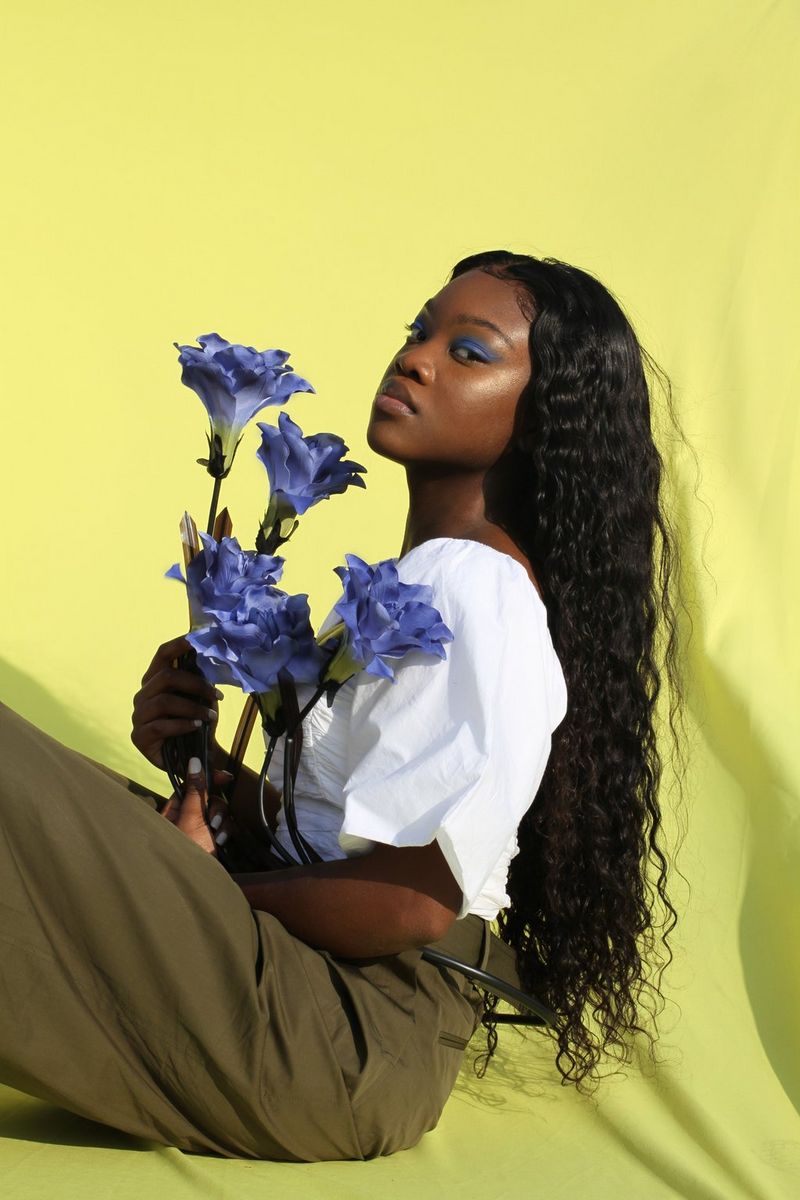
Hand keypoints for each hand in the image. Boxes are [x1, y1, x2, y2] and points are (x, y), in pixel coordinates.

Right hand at [131, 634, 224, 769]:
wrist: (195, 758)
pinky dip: (182, 725)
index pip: (162, 655)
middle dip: (195, 684)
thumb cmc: (197, 723)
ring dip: (192, 708)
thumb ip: (202, 678)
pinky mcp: (139, 737)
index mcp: (155, 680)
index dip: (178, 645)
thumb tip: (213, 654)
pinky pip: (160, 726)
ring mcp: (138, 716)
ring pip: (164, 702)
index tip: (196, 639)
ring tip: (211, 717)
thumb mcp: (202, 698)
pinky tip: (197, 728)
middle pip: (165, 677)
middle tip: (216, 694)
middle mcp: (143, 695)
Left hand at [161, 758, 234, 854]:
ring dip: (222, 821)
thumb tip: (194, 761)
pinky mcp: (215, 840)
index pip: (192, 785)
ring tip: (217, 837)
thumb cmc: (185, 853)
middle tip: (212, 821)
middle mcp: (187, 818)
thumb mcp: (190, 818)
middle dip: (215, 808)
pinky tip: (223, 842)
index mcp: (174, 811)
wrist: (198, 884)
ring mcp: (201, 830)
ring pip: (220, 811)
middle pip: (209, 798)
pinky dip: (227, 831)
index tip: (225, 777)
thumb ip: (195, 790)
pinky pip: (227, 825)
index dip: (208, 779)